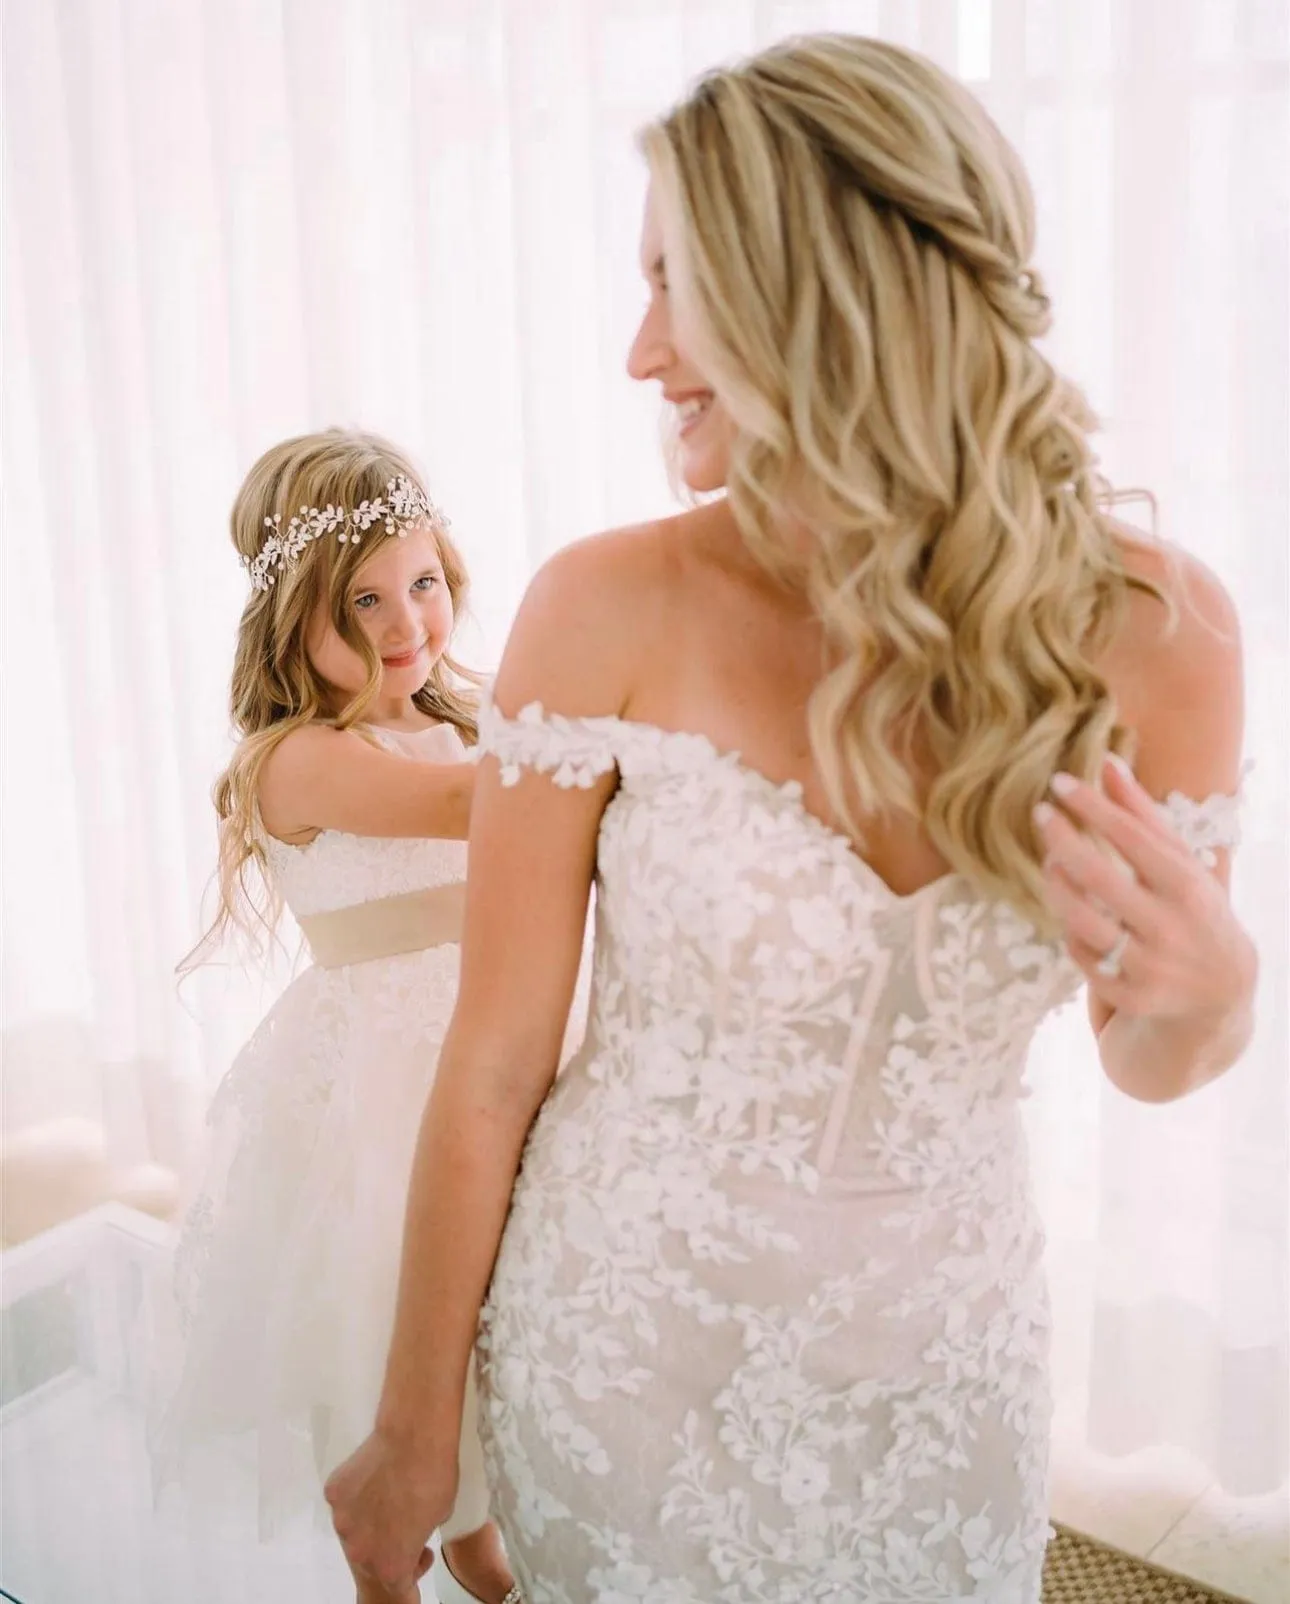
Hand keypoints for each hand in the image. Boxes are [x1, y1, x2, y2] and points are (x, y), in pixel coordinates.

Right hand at [324, 1427, 455, 1600]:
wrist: (413, 1437)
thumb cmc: (435, 1478)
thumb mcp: (438, 1520)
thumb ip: (417, 1540)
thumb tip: (410, 1532)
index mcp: (390, 1567)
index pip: (398, 1582)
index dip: (412, 1567)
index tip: (420, 1549)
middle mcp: (360, 1552)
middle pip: (370, 1559)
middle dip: (387, 1547)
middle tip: (402, 1522)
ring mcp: (342, 1522)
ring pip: (354, 1530)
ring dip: (369, 1521)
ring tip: (387, 1495)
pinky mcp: (333, 1493)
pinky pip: (345, 1501)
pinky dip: (357, 1494)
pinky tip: (374, 1476)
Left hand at [1035, 753, 1254, 1020]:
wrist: (1220, 993)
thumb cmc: (1192, 908)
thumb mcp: (1180, 862)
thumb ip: (1142, 814)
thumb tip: (1107, 761)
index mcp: (1187, 886)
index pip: (1132, 838)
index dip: (1093, 808)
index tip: (1059, 783)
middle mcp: (1169, 927)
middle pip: (1100, 879)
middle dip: (1064, 841)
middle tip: (1041, 813)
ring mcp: (1149, 966)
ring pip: (1083, 922)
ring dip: (1057, 887)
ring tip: (1049, 862)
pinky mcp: (1130, 996)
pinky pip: (1082, 956)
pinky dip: (1070, 931)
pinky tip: (1069, 911)